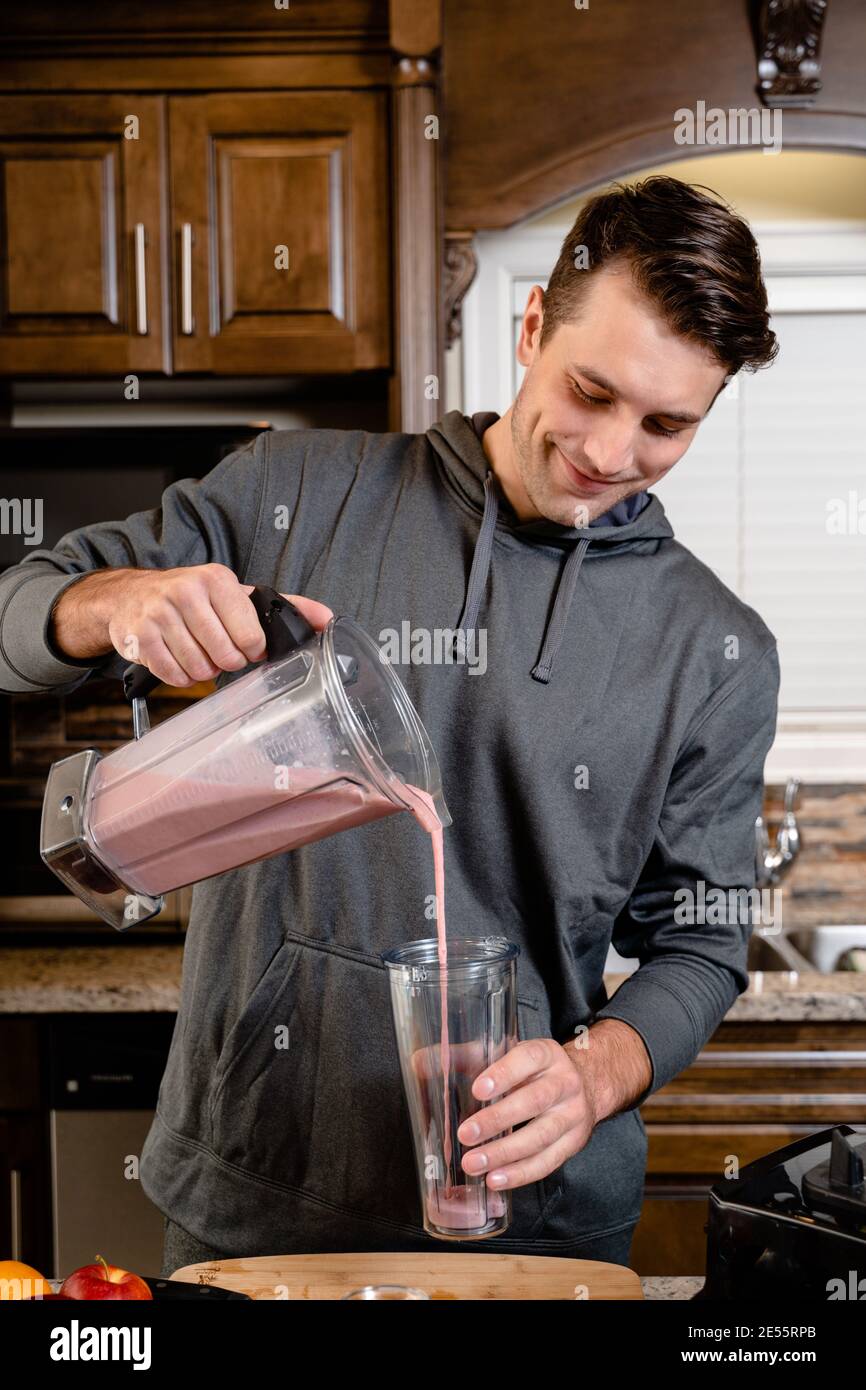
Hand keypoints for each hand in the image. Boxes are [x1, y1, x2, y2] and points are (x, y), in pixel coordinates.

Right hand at [51, 563, 332, 685]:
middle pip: (226, 657)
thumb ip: (287, 606)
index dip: (251, 650)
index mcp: (218, 580)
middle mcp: (188, 591)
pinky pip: (173, 675)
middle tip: (217, 650)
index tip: (243, 644)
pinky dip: (179, 676)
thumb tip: (328, 619)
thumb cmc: (194, 599)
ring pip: (199, 669)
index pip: (252, 637)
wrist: (132, 595)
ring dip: (202, 671)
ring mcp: (161, 613)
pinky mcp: (141, 636)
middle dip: (226, 662)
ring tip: (196, 653)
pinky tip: (176, 659)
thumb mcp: (238, 595)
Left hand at [455, 1037, 600, 1192]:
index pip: (528, 1059)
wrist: (585, 1084)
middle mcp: (564, 1082)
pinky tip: (496, 1179)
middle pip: (533, 1101)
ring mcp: (572, 1114)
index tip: (478, 1089)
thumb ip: (464, 1058)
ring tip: (473, 1164)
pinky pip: (548, 1161)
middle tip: (466, 1134)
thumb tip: (418, 1062)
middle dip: (498, 1120)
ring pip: (540, 1136)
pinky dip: (521, 1173)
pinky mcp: (574, 1142)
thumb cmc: (532, 1071)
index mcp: (546, 1054)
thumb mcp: (506, 1054)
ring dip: (505, 1153)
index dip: (504, 1073)